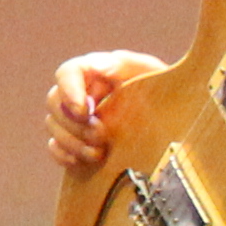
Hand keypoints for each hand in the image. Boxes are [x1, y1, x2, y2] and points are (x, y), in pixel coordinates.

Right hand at [44, 50, 158, 169]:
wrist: (172, 117)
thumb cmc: (163, 90)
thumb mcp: (149, 71)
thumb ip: (125, 64)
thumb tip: (96, 65)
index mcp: (95, 71)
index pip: (67, 73)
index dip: (68, 90)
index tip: (83, 110)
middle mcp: (80, 92)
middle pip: (54, 101)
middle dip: (74, 122)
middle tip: (101, 135)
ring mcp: (75, 118)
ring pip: (53, 125)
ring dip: (72, 141)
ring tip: (99, 154)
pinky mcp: (75, 140)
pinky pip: (54, 147)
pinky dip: (64, 155)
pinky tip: (84, 161)